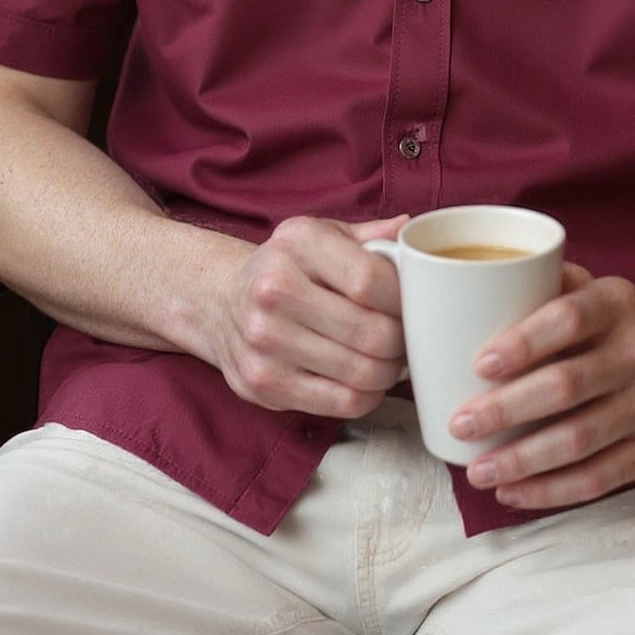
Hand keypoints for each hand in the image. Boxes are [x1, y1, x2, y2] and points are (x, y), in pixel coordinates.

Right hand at [207, 214, 408, 419]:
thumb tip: (411, 231)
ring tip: (391, 359)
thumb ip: (369, 236)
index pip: (370, 280)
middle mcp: (274, 290)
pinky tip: (367, 380)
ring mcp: (264, 341)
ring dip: (389, 372)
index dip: (404, 299)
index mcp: (297, 243)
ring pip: (360, 373)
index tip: (414, 305)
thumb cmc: (286, 266)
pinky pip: (340, 403)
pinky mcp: (262, 383)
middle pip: (370, 333)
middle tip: (408, 338)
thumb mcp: (321, 235)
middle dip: (403, 341)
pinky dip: (367, 396)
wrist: (220, 300)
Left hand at [448, 265, 634, 509]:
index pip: (568, 319)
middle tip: (460, 425)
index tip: (479, 364)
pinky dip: (551, 490)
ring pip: (580, 441)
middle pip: (567, 387)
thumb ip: (545, 287)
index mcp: (618, 304)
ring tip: (476, 471)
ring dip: (521, 460)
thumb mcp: (596, 289)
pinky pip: (600, 478)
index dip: (523, 343)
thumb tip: (475, 296)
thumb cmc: (620, 320)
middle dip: (506, 411)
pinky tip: (512, 492)